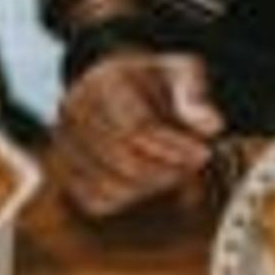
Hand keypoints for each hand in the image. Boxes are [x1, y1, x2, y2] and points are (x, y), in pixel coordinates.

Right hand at [48, 50, 222, 217]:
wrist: (118, 87)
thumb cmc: (153, 84)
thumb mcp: (182, 73)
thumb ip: (195, 96)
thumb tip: (211, 125)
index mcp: (102, 81)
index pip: (138, 127)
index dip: (175, 147)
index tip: (203, 153)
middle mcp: (74, 111)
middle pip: (125, 161)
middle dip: (167, 170)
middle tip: (192, 166)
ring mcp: (63, 143)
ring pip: (110, 186)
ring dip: (150, 187)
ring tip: (174, 172)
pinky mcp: (63, 171)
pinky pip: (96, 200)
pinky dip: (128, 198)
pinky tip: (149, 182)